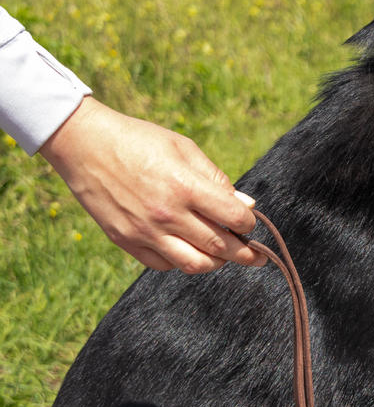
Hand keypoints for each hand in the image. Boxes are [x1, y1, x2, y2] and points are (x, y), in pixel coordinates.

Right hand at [40, 97, 266, 272]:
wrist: (85, 146)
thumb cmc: (140, 141)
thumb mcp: (183, 148)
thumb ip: (216, 179)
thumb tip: (245, 206)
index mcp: (185, 187)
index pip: (232, 217)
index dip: (248, 223)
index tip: (250, 222)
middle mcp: (167, 214)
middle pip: (219, 247)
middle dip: (243, 253)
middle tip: (255, 255)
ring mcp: (145, 232)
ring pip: (194, 264)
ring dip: (216, 263)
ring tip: (224, 257)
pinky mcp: (126, 241)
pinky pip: (163, 265)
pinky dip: (182, 262)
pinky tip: (189, 250)